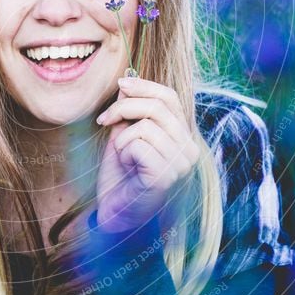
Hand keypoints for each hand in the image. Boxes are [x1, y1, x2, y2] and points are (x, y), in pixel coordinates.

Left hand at [93, 76, 199, 233]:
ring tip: (122, 155)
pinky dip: (124, 152)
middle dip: (124, 107)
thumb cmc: (120, 175)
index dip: (144, 86)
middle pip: (158, 106)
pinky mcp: (166, 176)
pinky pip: (139, 144)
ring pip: (146, 125)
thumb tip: (127, 81)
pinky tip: (127, 168)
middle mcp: (189, 150)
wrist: (114, 212)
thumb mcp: (125, 134)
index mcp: (183, 137)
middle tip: (104, 120)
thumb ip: (130, 111)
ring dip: (123, 137)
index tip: (120, 85)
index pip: (170, 97)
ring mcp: (181, 165)